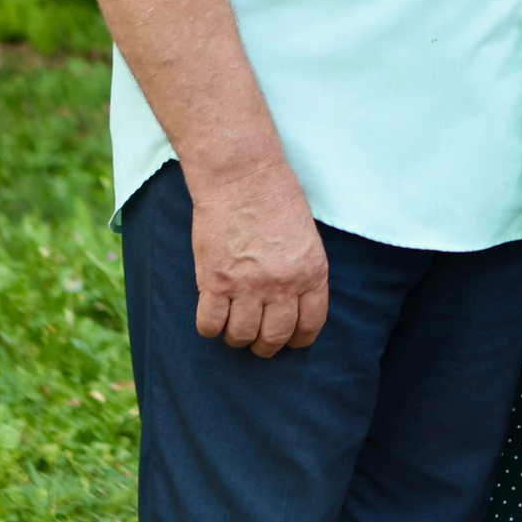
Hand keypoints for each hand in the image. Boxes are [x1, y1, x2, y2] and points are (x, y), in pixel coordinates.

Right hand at [188, 164, 329, 355]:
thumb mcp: (306, 237)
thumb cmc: (276, 197)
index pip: (311, 324)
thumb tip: (293, 302)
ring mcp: (247, 285)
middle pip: (275, 336)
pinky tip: (212, 316)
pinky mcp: (215, 281)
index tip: (291, 341)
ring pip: (242, 335)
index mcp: (312, 272)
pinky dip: (209, 327)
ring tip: (234, 327)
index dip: (299, 339)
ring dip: (238, 337)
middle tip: (259, 340)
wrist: (242, 176)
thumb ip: (303, 272)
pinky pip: (210, 323)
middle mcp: (282, 284)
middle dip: (267, 345)